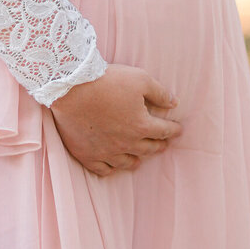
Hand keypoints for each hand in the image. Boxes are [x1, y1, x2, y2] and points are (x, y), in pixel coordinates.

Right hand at [50, 64, 182, 176]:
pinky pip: (103, 169)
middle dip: (159, 145)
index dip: (173, 130)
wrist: (71, 87)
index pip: (163, 131)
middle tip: (163, 144)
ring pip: (127, 162)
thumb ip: (160, 93)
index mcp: (141, 125)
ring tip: (140, 158)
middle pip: (148, 148)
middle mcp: (126, 143)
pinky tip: (114, 166)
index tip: (178, 130)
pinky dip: (111, 168)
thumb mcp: (140, 79)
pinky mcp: (86, 154)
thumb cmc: (107, 81)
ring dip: (137, 159)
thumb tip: (174, 103)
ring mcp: (106, 151)